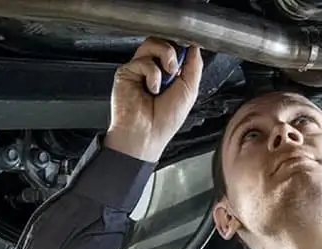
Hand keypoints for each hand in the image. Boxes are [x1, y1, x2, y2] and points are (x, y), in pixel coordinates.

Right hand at [103, 38, 203, 162]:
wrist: (147, 134)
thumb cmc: (165, 121)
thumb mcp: (190, 90)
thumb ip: (194, 66)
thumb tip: (195, 46)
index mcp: (169, 73)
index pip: (175, 47)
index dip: (182, 46)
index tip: (189, 52)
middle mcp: (153, 69)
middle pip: (162, 41)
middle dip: (173, 51)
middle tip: (175, 68)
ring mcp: (139, 70)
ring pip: (151, 44)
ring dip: (165, 56)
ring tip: (167, 75)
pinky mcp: (126, 73)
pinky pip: (142, 60)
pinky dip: (152, 74)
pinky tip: (151, 89)